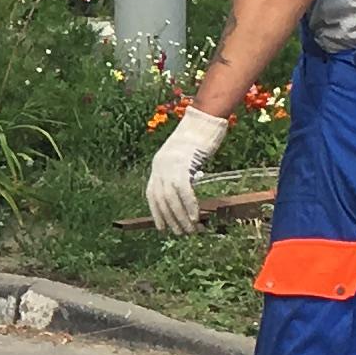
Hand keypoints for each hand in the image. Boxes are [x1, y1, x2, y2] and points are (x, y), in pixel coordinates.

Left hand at [142, 108, 231, 235]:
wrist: (203, 121)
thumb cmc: (197, 139)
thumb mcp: (184, 158)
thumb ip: (181, 173)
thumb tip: (185, 191)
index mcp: (158, 165)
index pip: (152, 194)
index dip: (156, 213)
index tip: (162, 228)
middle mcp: (160, 166)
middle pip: (161, 199)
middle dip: (170, 219)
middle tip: (180, 233)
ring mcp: (169, 165)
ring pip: (171, 199)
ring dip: (180, 217)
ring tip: (189, 230)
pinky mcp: (182, 164)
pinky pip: (183, 191)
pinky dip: (189, 206)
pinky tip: (195, 217)